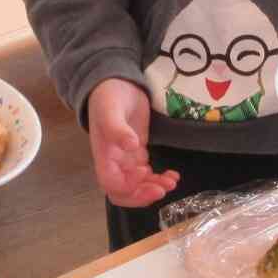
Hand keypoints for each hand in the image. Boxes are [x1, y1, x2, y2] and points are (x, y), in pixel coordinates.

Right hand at [87, 78, 178, 208]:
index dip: (128, 186)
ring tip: (172, 181)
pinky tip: (173, 174)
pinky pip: (147, 175)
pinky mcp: (138, 153)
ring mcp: (126, 158)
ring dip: (155, 188)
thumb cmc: (109, 95)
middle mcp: (113, 162)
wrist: (116, 82)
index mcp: (104, 154)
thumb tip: (131, 147)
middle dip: (143, 195)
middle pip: (124, 192)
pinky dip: (159, 179)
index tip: (146, 172)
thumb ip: (117, 129)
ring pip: (138, 186)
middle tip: (163, 188)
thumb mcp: (110, 109)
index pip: (112, 184)